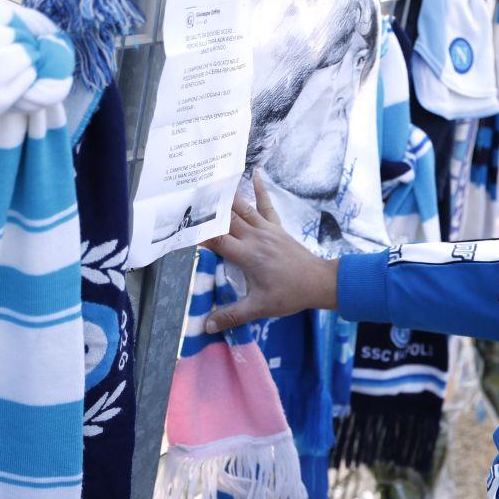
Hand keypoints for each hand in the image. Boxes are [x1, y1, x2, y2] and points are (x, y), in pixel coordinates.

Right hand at [203, 172, 338, 333]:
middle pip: (225, 217)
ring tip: (210, 180)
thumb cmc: (289, 294)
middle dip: (206, 207)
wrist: (319, 282)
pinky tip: (256, 173)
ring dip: (226, 195)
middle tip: (187, 195)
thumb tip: (206, 325)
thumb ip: (232, 315)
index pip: (216, 239)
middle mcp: (254, 237)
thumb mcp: (260, 307)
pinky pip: (267, 205)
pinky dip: (261, 189)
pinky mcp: (277, 228)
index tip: (180, 226)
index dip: (198, 232)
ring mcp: (266, 229)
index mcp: (247, 255)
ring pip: (242, 207)